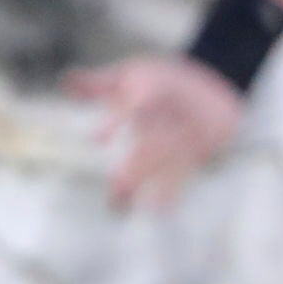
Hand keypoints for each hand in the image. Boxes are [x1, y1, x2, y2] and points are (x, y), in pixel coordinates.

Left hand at [67, 53, 242, 209]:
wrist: (215, 85)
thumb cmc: (159, 82)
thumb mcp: (129, 74)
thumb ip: (98, 82)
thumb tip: (67, 80)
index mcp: (155, 87)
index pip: (135, 106)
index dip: (116, 122)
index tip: (95, 140)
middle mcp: (177, 111)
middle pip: (157, 139)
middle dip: (137, 163)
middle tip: (116, 184)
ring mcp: (192, 131)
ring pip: (171, 158)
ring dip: (149, 181)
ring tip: (125, 199)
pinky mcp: (202, 148)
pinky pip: (187, 170)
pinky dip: (173, 189)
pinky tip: (161, 209)